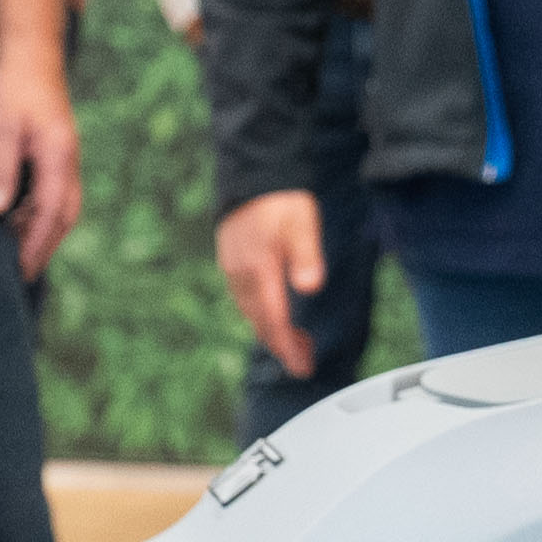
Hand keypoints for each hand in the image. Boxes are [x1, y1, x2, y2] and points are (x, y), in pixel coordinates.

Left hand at [0, 44, 79, 276]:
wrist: (27, 48)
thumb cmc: (12, 83)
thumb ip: (0, 168)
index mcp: (59, 156)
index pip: (51, 213)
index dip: (36, 244)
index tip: (21, 270)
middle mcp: (68, 160)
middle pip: (64, 214)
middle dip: (46, 245)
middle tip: (24, 272)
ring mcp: (63, 154)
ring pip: (61, 203)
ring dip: (42, 229)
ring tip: (18, 250)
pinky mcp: (54, 148)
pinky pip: (52, 189)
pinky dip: (37, 210)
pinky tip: (16, 217)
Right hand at [214, 188, 323, 378]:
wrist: (253, 174)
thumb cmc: (282, 198)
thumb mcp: (302, 222)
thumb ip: (306, 255)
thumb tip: (310, 287)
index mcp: (258, 266)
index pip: (274, 318)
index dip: (288, 346)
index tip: (302, 367)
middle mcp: (240, 272)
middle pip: (260, 321)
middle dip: (281, 345)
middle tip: (304, 363)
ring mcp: (233, 267)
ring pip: (250, 311)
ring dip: (272, 331)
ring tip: (296, 345)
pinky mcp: (231, 261)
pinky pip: (245, 298)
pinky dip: (261, 314)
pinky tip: (275, 316)